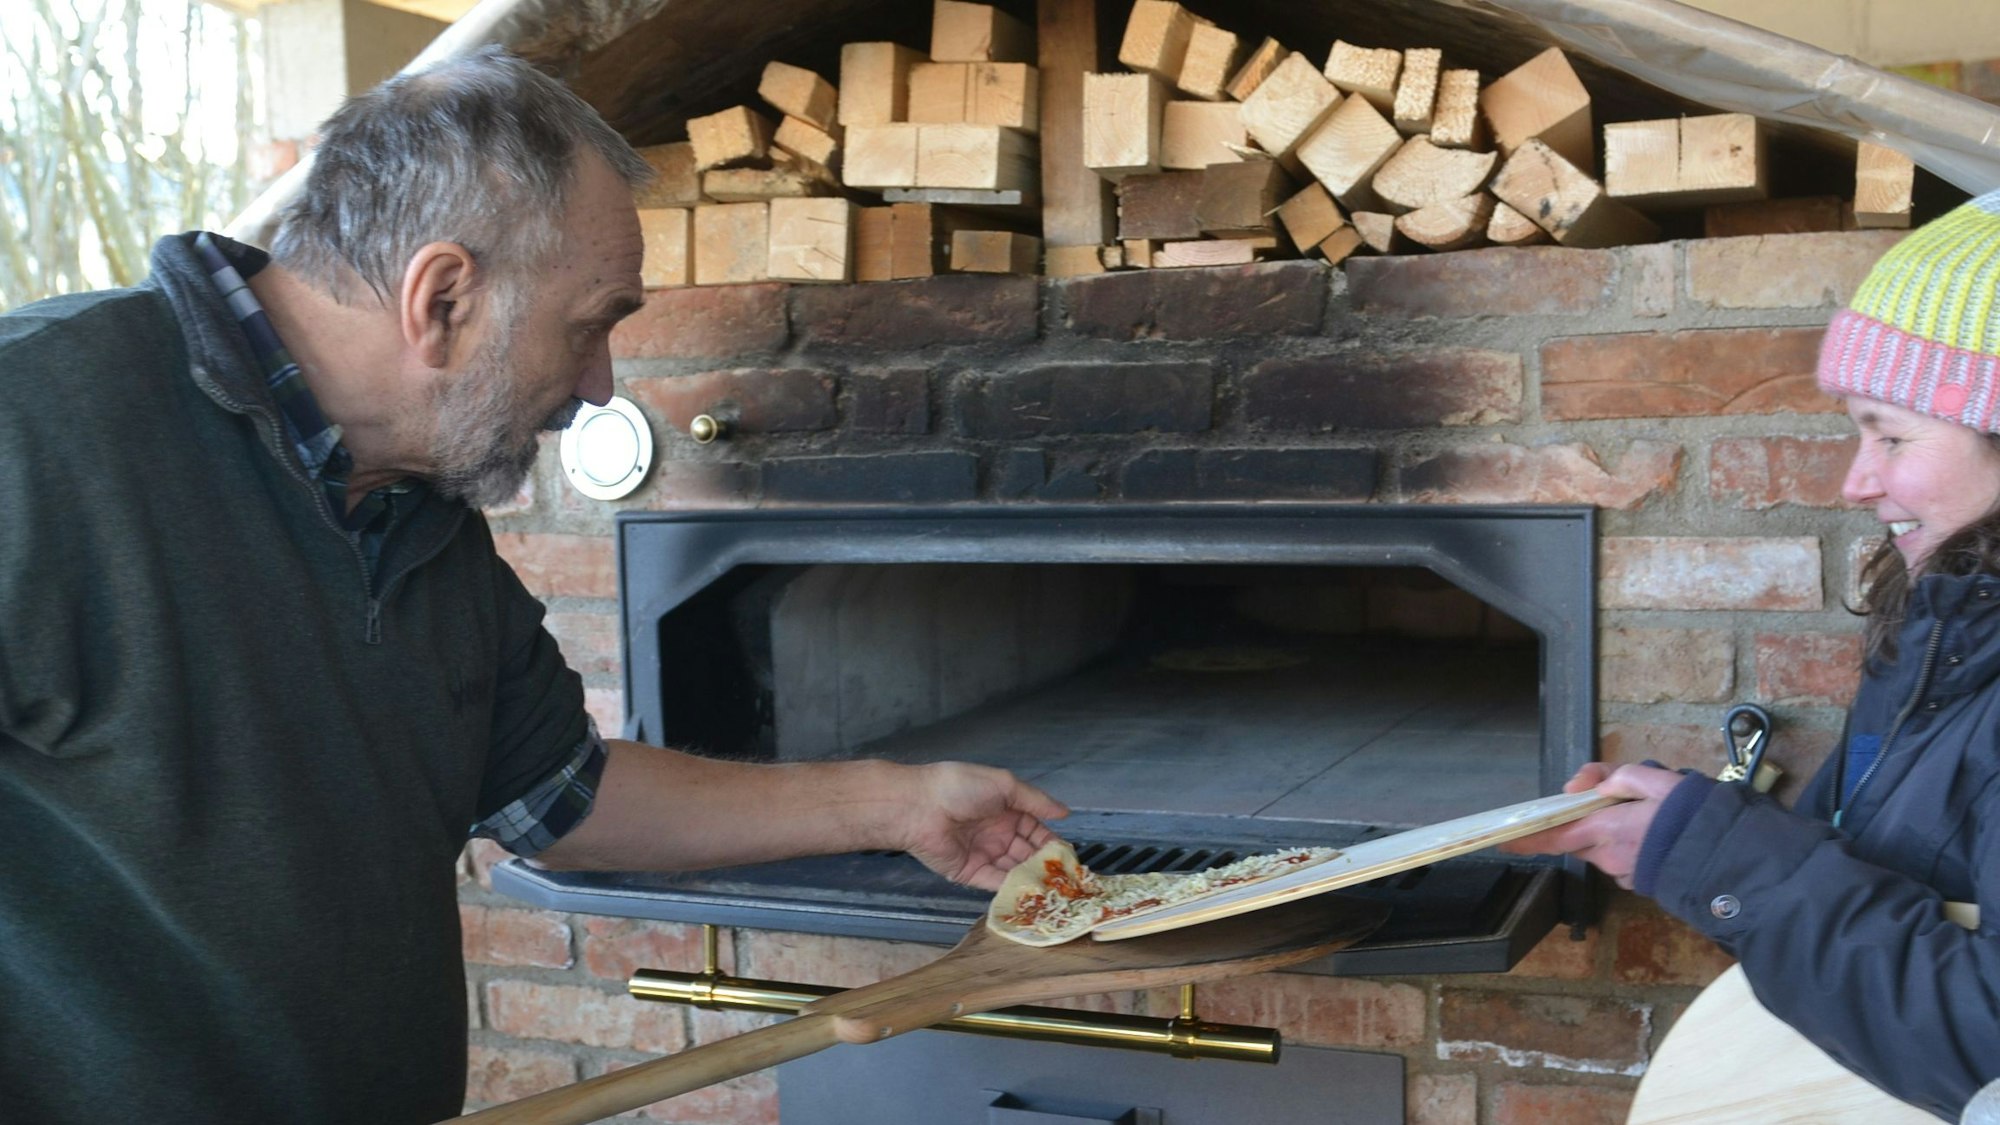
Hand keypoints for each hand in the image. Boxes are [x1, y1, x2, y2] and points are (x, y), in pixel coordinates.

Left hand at [898, 763, 1068, 890]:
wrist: (920, 807)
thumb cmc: (961, 788)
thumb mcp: (1004, 785)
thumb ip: (1035, 800)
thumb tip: (1064, 812)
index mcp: (1004, 810)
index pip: (1035, 829)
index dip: (1051, 841)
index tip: (1068, 855)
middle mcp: (996, 833)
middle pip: (1027, 852)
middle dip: (1045, 863)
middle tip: (1066, 878)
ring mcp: (983, 854)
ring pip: (1014, 869)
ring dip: (1032, 878)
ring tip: (1055, 889)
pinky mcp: (970, 873)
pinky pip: (995, 882)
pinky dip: (1013, 888)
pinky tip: (1032, 894)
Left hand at [1498, 763, 1685, 889]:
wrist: (1730, 859)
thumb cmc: (1692, 816)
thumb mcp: (1657, 780)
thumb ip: (1618, 777)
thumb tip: (1584, 787)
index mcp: (1607, 829)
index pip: (1555, 836)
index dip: (1527, 839)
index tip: (1504, 841)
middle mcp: (1609, 856)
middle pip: (1579, 838)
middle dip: (1584, 822)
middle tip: (1610, 800)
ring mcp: (1624, 873)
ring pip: (1601, 848)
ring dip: (1610, 832)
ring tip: (1647, 814)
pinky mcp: (1640, 882)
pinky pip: (1622, 859)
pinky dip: (1628, 845)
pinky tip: (1655, 835)